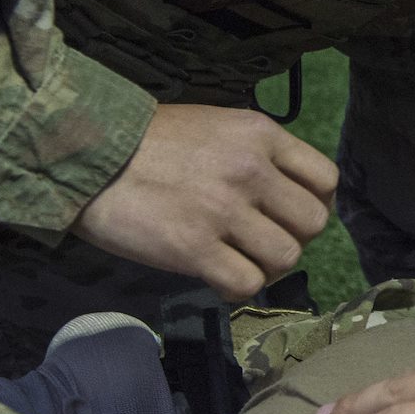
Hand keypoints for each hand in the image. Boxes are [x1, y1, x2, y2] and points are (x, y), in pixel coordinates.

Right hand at [73, 103, 336, 300]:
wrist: (88, 155)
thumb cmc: (151, 141)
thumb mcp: (217, 126)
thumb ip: (258, 153)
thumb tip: (287, 191)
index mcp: (261, 134)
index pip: (325, 179)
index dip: (314, 203)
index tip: (288, 213)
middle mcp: (252, 170)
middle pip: (313, 223)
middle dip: (293, 237)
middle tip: (262, 241)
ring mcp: (224, 210)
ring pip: (286, 257)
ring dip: (267, 266)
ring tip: (240, 260)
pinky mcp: (194, 248)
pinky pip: (246, 284)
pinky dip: (237, 287)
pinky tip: (216, 276)